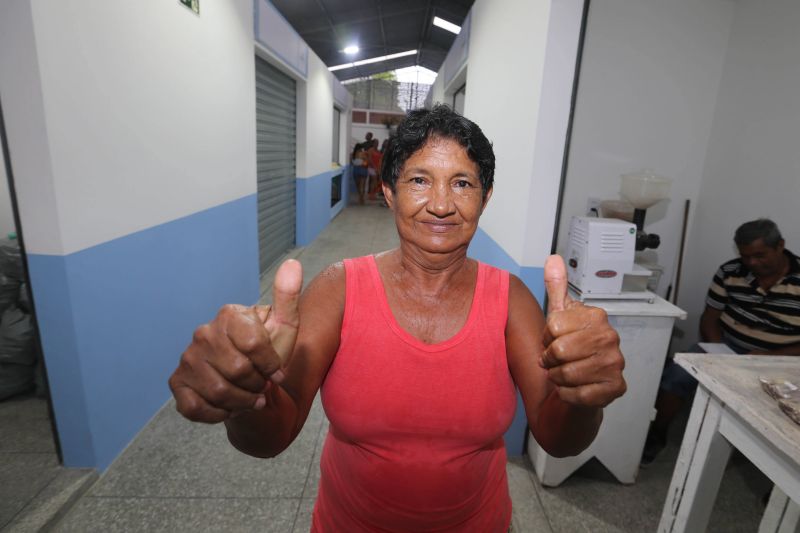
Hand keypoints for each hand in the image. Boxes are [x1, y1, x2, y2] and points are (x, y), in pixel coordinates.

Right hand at [169, 259, 302, 422]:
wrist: (250, 384)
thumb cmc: (269, 354)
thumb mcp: (285, 326)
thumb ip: (288, 296)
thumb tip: (292, 264)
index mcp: (229, 315)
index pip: (255, 345)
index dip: (271, 365)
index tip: (277, 370)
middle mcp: (203, 333)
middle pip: (238, 370)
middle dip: (257, 385)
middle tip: (261, 385)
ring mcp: (187, 358)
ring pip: (219, 391)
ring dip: (242, 401)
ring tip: (250, 397)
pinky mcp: (177, 383)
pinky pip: (196, 407)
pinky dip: (218, 414)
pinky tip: (228, 407)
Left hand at [539, 255, 625, 407]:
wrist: (583, 384)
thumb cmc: (570, 349)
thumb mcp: (560, 316)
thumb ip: (556, 288)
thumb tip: (553, 259)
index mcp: (597, 317)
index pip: (553, 324)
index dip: (546, 337)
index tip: (553, 340)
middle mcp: (610, 338)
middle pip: (559, 349)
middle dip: (549, 359)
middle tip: (554, 360)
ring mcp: (616, 363)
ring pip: (566, 373)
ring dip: (556, 377)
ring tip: (562, 373)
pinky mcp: (615, 388)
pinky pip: (578, 394)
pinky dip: (566, 394)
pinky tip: (571, 388)